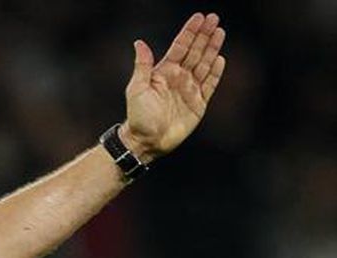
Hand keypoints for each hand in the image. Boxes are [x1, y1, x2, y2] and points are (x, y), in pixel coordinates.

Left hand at [121, 12, 226, 161]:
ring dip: (212, 49)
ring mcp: (190, 90)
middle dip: (205, 35)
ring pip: (205, 65)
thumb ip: (142, 65)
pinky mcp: (198, 104)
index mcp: (164, 72)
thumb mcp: (136, 88)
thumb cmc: (138, 115)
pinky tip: (220, 59)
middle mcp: (179, 78)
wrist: (146, 141)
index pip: (180, 47)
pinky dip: (216, 73)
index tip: (199, 17)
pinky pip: (210, 85)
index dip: (190, 32)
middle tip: (214, 18)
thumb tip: (139, 42)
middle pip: (195, 52)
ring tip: (220, 32)